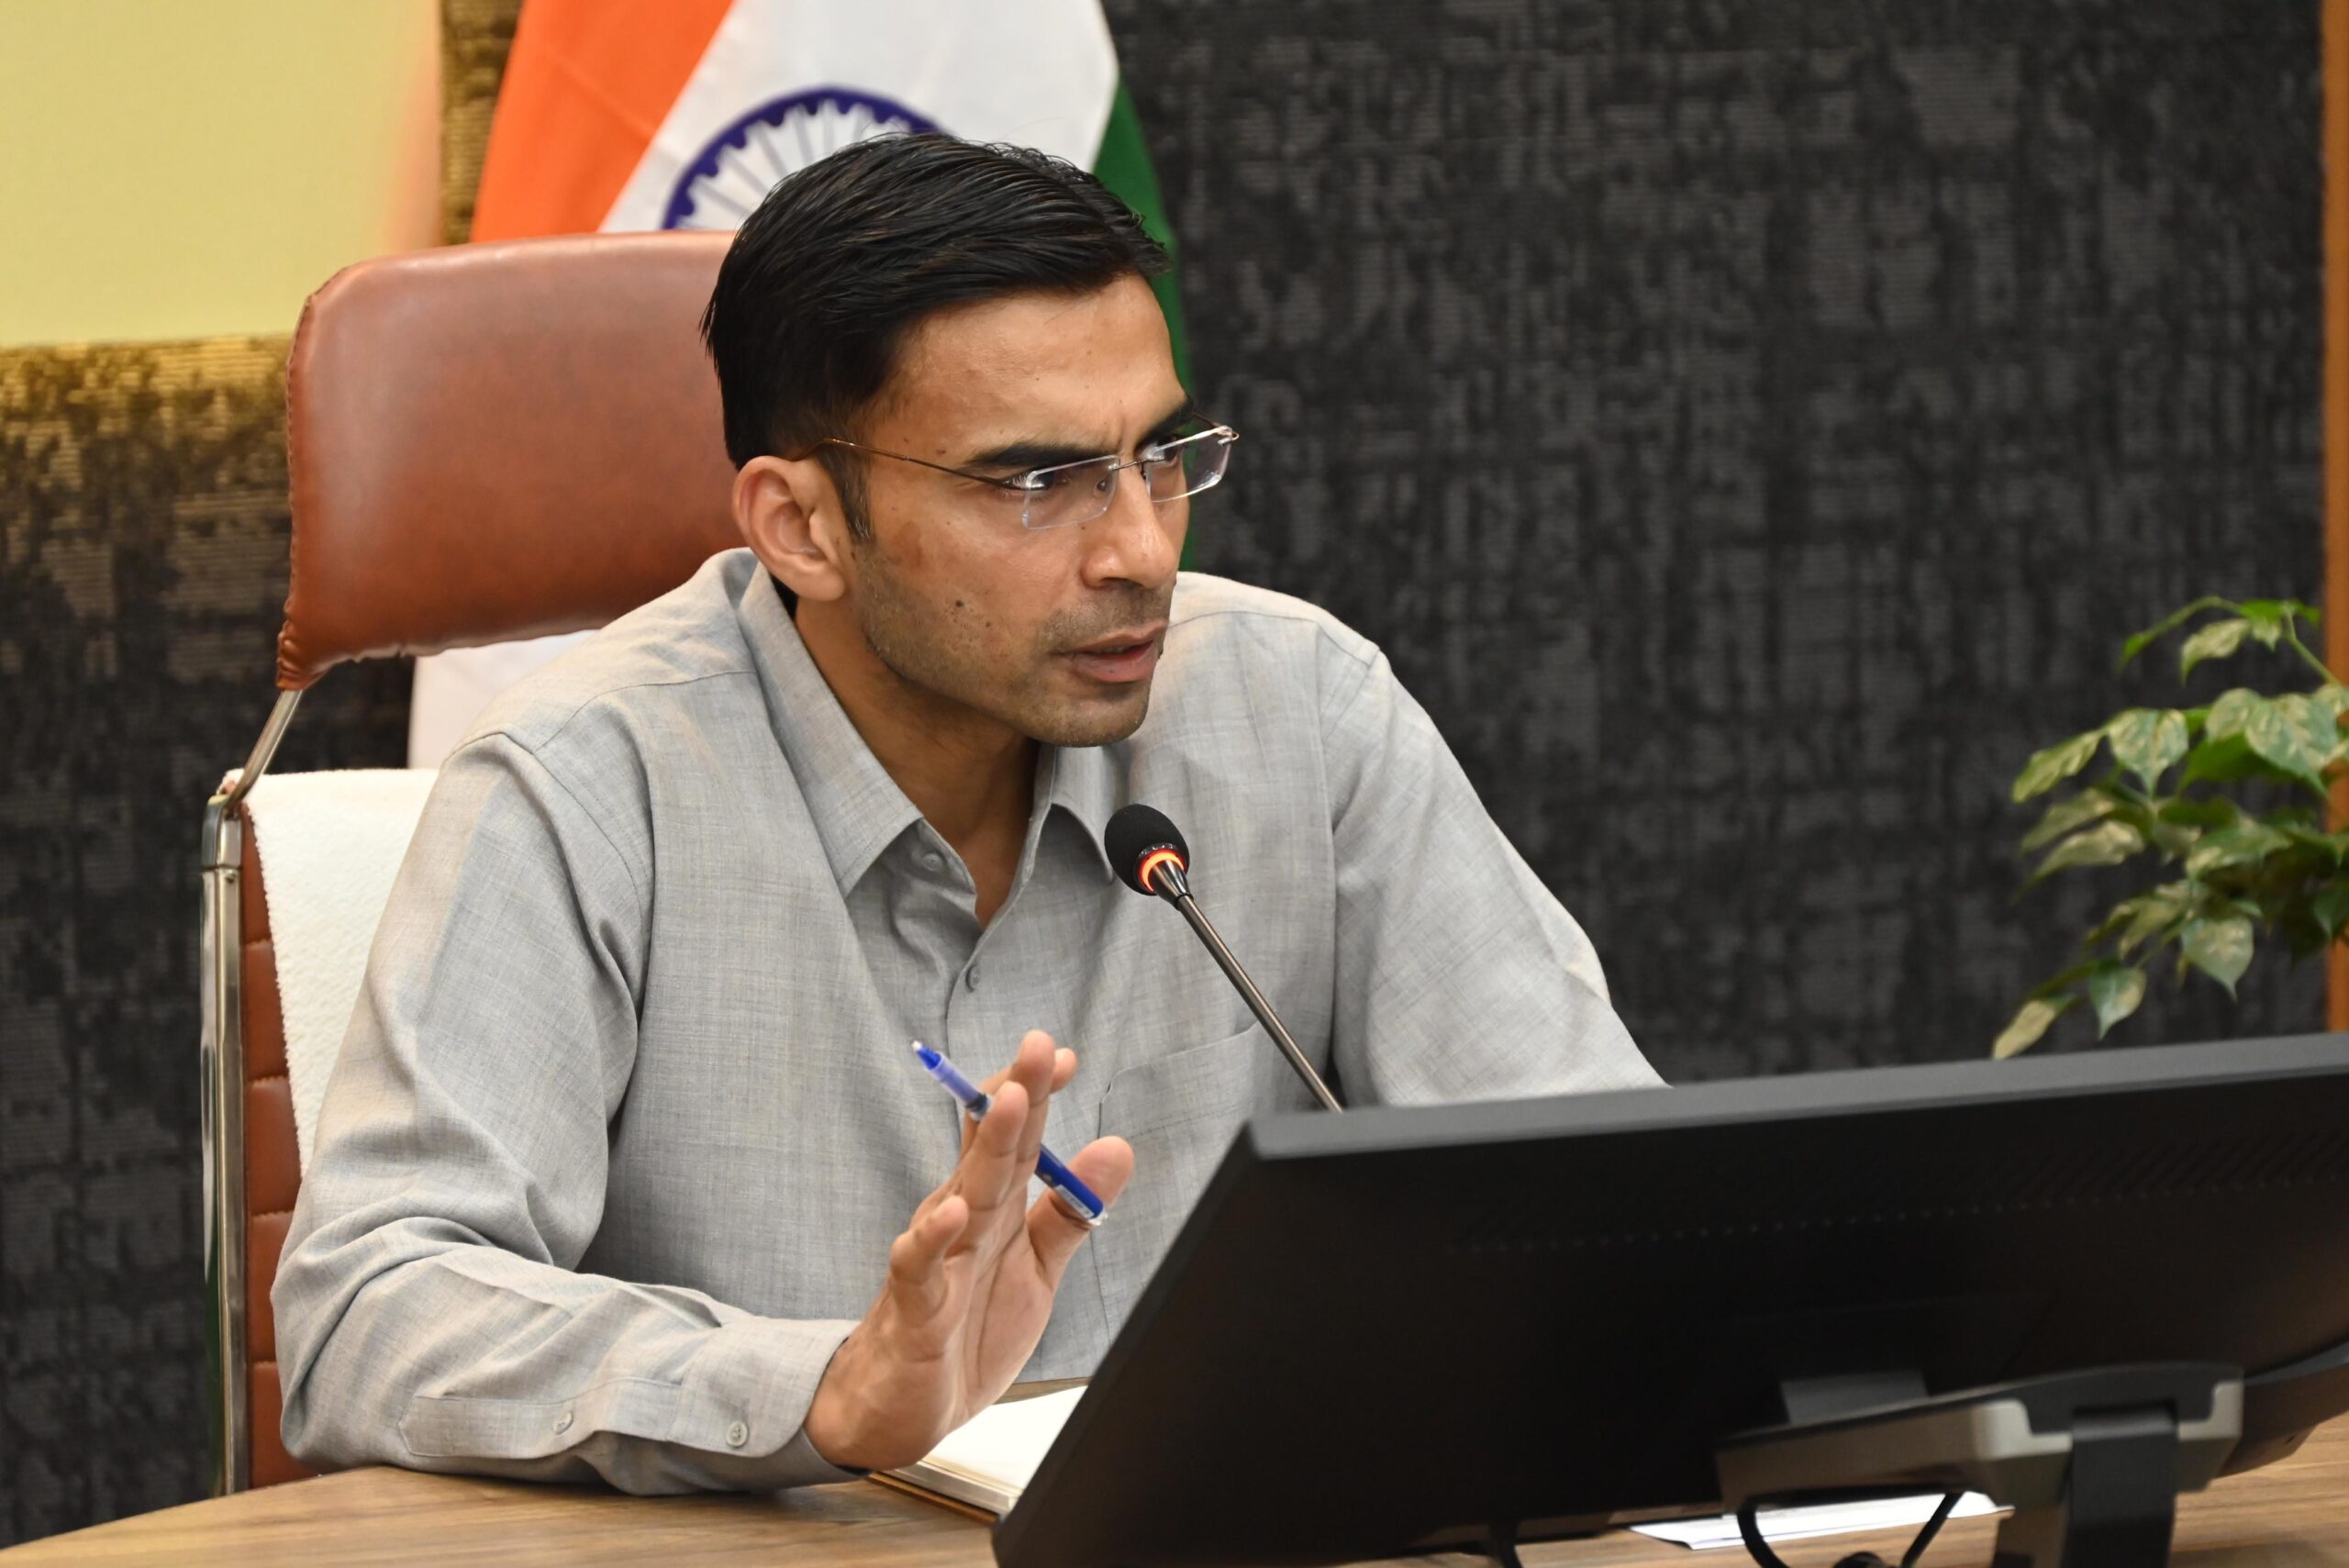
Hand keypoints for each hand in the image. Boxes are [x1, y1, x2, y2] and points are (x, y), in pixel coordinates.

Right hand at [802, 1030, 1134, 1470]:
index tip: (1065, 1056)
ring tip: (1010, 1102)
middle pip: (991, 1148)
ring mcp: (935, 1257)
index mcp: (992, 1206)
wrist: (901, 1407)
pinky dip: (931, 1238)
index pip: (1014, 1137)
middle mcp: (961, 1218)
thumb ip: (1071, 1211)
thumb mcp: (1036, 1267)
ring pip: (962, 1191)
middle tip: (1039, 1046)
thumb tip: (1116, 1147)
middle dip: (1018, 1095)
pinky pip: (919, 1265)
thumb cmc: (967, 1326)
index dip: (1037, 1094)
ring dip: (986, 1146)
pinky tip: (950, 1213)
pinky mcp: (914, 1305)